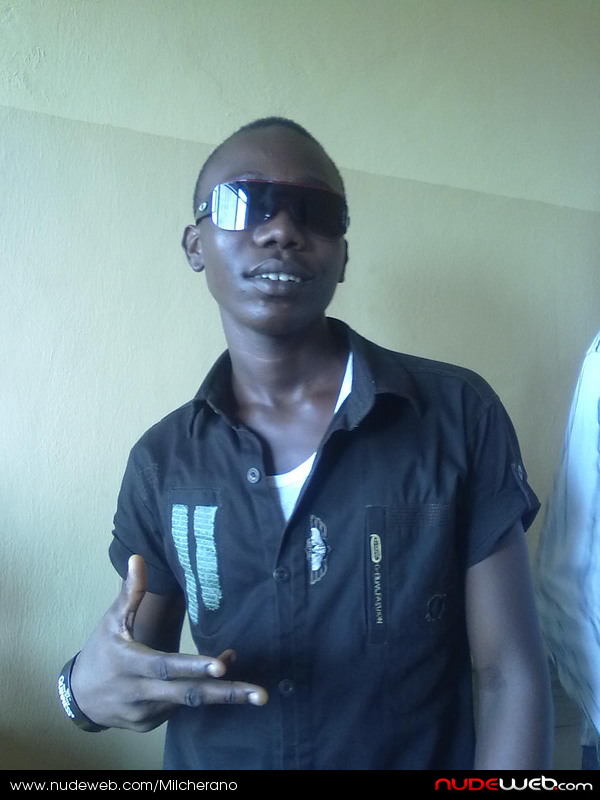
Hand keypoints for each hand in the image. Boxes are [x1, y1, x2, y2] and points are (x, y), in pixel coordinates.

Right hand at [71, 555, 267, 730]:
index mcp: (131, 665)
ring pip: (188, 702)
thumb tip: (137, 557)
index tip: (222, 664)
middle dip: (228, 695)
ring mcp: (147, 715)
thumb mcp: (111, 621)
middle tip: (261, 695)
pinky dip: (199, 695)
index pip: (166, 667)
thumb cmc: (101, 652)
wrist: (79, 698)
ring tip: (251, 685)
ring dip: (220, 691)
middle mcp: (141, 694)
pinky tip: (214, 684)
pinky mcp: (150, 725)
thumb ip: (129, 592)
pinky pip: (179, 710)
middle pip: (189, 695)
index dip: (194, 666)